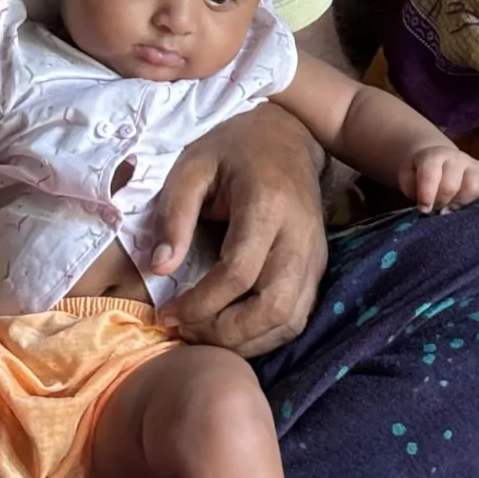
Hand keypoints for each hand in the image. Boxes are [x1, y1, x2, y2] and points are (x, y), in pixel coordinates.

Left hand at [151, 102, 328, 356]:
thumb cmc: (234, 149)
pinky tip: (230, 332)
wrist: (289, 135)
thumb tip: (160, 269)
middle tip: (185, 332)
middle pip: (273, 307)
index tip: (166, 314)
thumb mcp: (192, 166)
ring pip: (290, 320)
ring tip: (204, 335)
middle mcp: (299, 236)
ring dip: (246, 342)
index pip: (239, 272)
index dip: (200, 304)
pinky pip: (296, 317)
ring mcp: (314, 255)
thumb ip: (174, 214)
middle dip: (225, 333)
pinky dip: (264, 337)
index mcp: (267, 205)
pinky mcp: (317, 268)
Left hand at [403, 144, 478, 212]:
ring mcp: (475, 166)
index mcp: (434, 156)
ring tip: (453, 207)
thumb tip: (426, 206)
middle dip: (442, 202)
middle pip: (453, 185)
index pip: (431, 173)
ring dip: (462, 203)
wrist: (438, 157)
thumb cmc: (420, 172)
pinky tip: (472, 204)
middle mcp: (457, 158)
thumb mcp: (408, 177)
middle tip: (438, 209)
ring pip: (475, 187)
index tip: (423, 209)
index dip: (426, 194)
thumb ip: (412, 188)